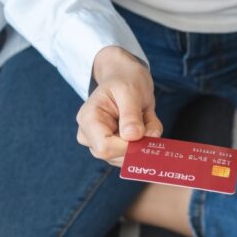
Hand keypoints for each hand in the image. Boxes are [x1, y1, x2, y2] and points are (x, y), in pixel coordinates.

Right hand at [76, 46, 159, 166]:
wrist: (126, 78)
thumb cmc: (126, 81)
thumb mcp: (130, 92)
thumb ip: (131, 115)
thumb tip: (132, 137)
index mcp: (88, 119)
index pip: (104, 147)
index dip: (128, 146)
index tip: (144, 133)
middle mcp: (89, 134)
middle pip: (115, 156)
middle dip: (138, 143)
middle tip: (147, 120)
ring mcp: (100, 143)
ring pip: (127, 158)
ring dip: (144, 141)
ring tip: (144, 118)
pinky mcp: (113, 148)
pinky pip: (133, 155)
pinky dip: (146, 142)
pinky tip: (144, 124)